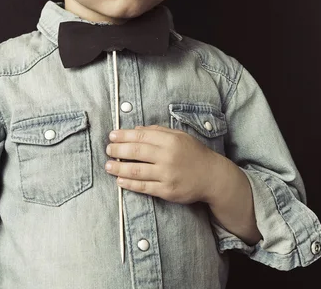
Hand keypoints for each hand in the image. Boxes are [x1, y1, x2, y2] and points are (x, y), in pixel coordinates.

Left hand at [105, 124, 219, 204]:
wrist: (212, 176)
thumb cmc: (194, 153)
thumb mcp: (179, 136)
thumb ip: (158, 131)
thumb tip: (136, 129)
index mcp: (170, 140)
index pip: (141, 135)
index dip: (124, 136)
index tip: (112, 136)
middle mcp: (168, 156)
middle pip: (136, 152)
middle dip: (118, 150)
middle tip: (108, 150)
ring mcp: (167, 175)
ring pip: (137, 171)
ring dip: (119, 168)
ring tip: (108, 166)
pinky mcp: (167, 191)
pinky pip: (144, 187)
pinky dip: (129, 184)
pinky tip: (120, 181)